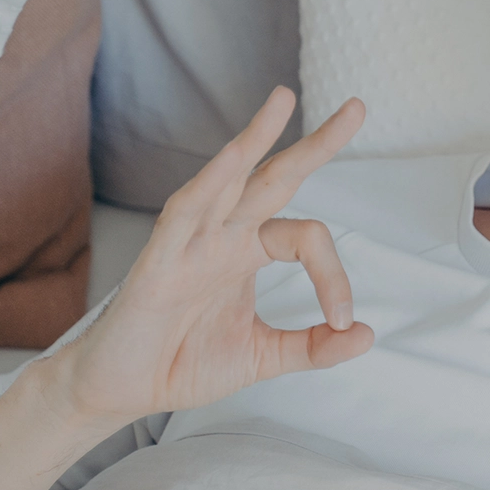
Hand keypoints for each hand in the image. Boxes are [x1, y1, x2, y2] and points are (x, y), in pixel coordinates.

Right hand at [53, 88, 372, 427]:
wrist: (122, 392)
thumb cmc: (183, 364)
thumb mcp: (264, 356)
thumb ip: (314, 347)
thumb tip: (368, 335)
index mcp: (248, 252)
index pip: (307, 238)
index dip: (335, 277)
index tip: (344, 321)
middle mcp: (223, 236)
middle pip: (275, 177)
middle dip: (316, 144)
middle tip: (357, 107)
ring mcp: (190, 242)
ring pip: (228, 177)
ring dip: (255, 137)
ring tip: (284, 98)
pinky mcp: (159, 260)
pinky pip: (185, 211)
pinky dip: (210, 182)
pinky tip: (234, 155)